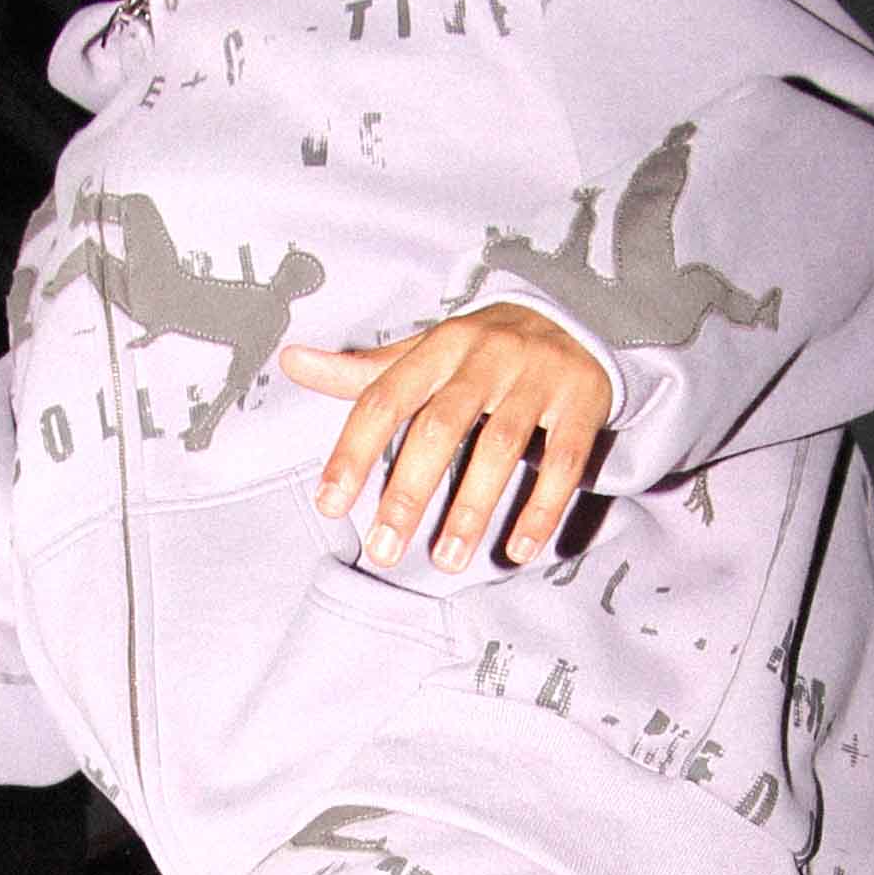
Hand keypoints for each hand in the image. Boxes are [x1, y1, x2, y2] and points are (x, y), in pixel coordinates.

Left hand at [280, 301, 614, 569]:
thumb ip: (363, 370)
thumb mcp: (425, 352)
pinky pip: (562, 460)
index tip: (330, 505)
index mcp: (439, 346)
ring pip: (500, 446)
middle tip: (384, 549)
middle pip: (440, 427)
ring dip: (472, 508)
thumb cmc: (482, 350)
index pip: (384, 399)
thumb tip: (291, 360)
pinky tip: (519, 548)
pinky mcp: (582, 400)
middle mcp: (486, 356)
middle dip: (408, 492)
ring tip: (446, 559)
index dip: (354, 452)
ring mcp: (537, 376)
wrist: (576, 315)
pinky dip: (541, 507)